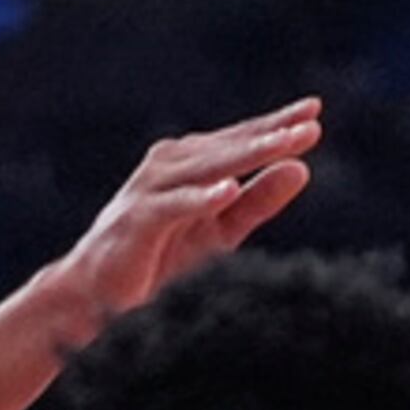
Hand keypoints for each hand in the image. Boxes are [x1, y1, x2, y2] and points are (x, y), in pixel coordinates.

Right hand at [41, 102, 325, 333]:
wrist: (96, 296)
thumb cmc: (159, 261)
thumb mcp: (221, 232)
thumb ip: (258, 201)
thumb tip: (302, 169)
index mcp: (190, 164)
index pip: (239, 140)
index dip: (275, 126)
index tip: (314, 112)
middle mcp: (169, 166)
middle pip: (228, 148)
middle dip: (270, 135)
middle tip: (309, 124)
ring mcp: (150, 190)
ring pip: (206, 168)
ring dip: (245, 156)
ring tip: (285, 146)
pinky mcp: (136, 221)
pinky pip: (172, 205)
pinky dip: (199, 197)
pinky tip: (228, 190)